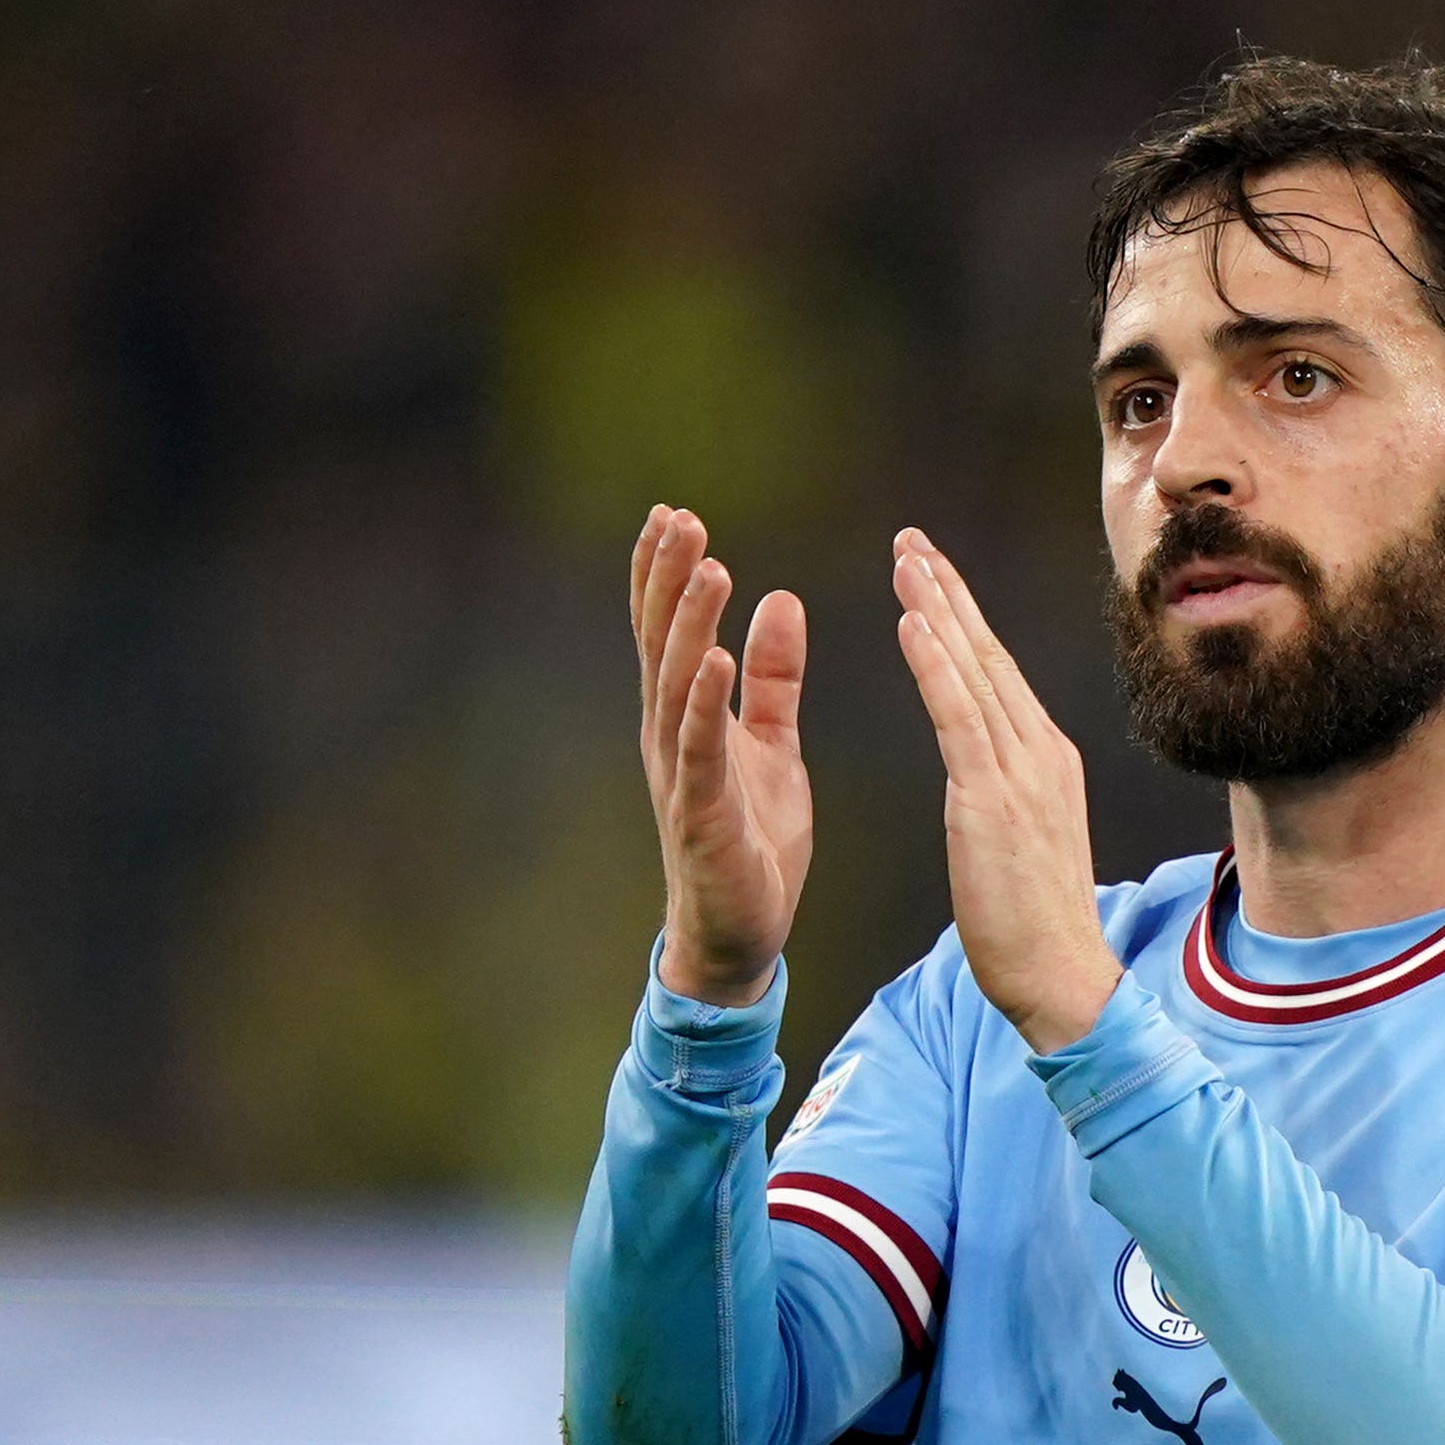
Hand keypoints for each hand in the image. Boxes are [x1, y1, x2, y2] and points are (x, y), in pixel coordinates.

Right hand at [630, 505, 811, 1006]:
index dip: (668, 573)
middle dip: (669, 578)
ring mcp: (681, 773)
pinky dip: (703, 702)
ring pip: (676, 683)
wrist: (742, 932)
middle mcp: (670, 735)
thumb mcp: (772, 744)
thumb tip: (781, 600)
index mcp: (687, 716)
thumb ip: (774, 677)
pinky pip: (699, 748)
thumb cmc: (751, 839)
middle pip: (663, 641)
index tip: (676, 512)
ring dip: (690, 624)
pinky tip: (714, 660)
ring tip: (707, 566)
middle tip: (679, 517)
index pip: (671, 630)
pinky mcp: (702, 812)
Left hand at [890, 529, 1128, 1054]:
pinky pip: (958, 719)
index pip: (997, 674)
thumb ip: (1009, 794)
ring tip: (905, 561)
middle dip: (948, 594)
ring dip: (936, 609)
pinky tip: (911, 624)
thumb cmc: (1038, 925)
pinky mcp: (990, 802)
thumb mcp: (1026, 839)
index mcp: (1047, 761)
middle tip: (912, 541)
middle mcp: (1040, 754)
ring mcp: (1020, 775)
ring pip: (972, 674)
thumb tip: (988, 774)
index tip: (932, 573)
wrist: (1063, 977)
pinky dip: (935, 665)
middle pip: (987, 656)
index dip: (963, 618)